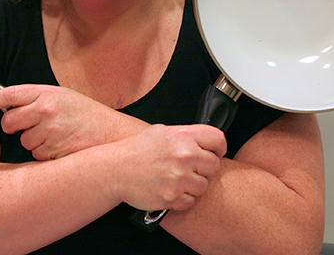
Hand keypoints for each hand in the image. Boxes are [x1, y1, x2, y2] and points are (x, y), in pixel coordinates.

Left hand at [0, 85, 145, 159]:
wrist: (114, 135)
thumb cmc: (89, 116)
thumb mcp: (65, 97)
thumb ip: (39, 99)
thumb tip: (12, 106)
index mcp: (48, 93)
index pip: (10, 94)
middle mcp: (46, 110)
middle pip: (10, 121)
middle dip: (13, 127)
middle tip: (28, 126)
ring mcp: (49, 131)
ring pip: (24, 141)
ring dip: (35, 142)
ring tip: (58, 136)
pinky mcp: (53, 151)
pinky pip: (37, 155)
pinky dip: (46, 154)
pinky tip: (62, 146)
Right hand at [109, 124, 226, 211]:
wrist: (115, 169)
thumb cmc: (135, 150)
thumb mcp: (160, 131)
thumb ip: (184, 135)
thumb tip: (203, 141)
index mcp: (182, 136)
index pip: (218, 139)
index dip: (218, 148)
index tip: (213, 153)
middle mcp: (183, 155)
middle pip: (214, 165)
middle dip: (203, 169)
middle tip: (189, 169)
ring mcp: (178, 177)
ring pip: (203, 186)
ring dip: (192, 186)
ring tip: (175, 179)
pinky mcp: (172, 196)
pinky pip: (189, 202)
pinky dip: (181, 199)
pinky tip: (168, 189)